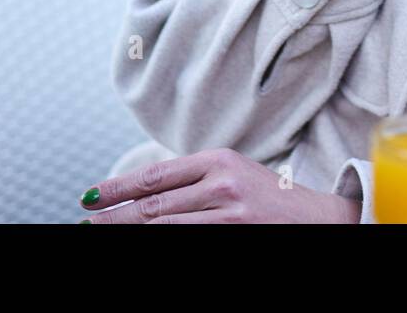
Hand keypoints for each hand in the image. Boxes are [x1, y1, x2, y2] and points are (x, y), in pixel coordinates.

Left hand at [78, 148, 362, 223]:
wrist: (320, 219)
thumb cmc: (272, 200)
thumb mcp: (236, 175)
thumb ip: (196, 179)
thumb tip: (143, 193)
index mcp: (219, 160)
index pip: (156, 176)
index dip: (118, 188)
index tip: (90, 196)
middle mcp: (223, 184)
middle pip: (154, 205)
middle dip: (114, 216)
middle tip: (86, 220)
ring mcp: (230, 214)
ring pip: (165, 227)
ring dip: (130, 232)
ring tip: (101, 232)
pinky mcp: (238, 235)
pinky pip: (188, 244)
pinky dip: (160, 245)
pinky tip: (143, 245)